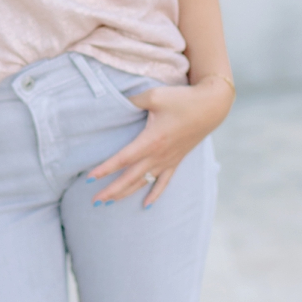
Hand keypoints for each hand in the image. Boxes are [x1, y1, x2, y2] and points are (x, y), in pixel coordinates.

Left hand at [86, 79, 231, 206]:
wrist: (211, 106)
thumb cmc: (182, 99)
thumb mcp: (154, 95)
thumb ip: (132, 101)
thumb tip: (116, 102)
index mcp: (151, 140)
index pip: (123, 158)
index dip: (106, 169)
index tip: (90, 177)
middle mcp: (158, 155)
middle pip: (130, 177)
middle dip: (111, 190)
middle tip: (95, 201)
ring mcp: (168, 160)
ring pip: (143, 182)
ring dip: (126, 193)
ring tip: (109, 203)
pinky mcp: (176, 161)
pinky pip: (163, 182)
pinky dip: (154, 194)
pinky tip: (146, 205)